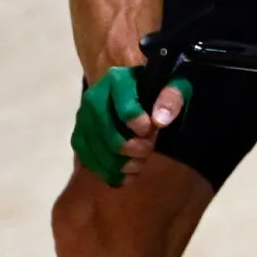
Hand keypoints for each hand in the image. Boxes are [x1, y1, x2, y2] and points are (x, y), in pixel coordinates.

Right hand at [72, 66, 191, 186]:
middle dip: (130, 147)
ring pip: (95, 148)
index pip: (124, 107)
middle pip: (106, 132)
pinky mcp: (80, 134)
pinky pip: (86, 158)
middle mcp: (95, 96)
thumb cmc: (158, 88)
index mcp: (118, 80)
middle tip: (148, 150)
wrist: (136, 90)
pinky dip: (106, 172)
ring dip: (118, 163)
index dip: (138, 124)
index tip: (152, 131)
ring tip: (138, 164)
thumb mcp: (175, 85)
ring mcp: (84, 117)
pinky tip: (124, 177)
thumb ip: (172, 97)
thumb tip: (159, 120)